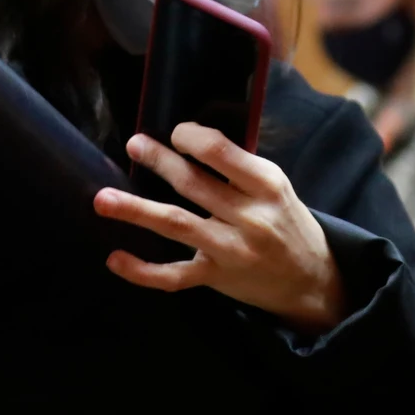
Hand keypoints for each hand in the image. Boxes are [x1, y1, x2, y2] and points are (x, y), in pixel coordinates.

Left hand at [94, 123, 347, 333]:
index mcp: (267, 185)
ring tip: (103, 199)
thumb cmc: (287, 224)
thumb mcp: (276, 188)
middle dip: (158, 161)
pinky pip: (173, 276)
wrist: (311, 281)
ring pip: (176, 225)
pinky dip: (142, 270)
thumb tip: (189, 140)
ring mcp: (231, 250)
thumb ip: (239, 169)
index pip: (221, 152)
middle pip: (193, 183)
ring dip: (135, 210)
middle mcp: (250, 218)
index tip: (177, 134)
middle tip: (134, 145)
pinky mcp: (216, 278)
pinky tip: (115, 258)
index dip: (191, 137)